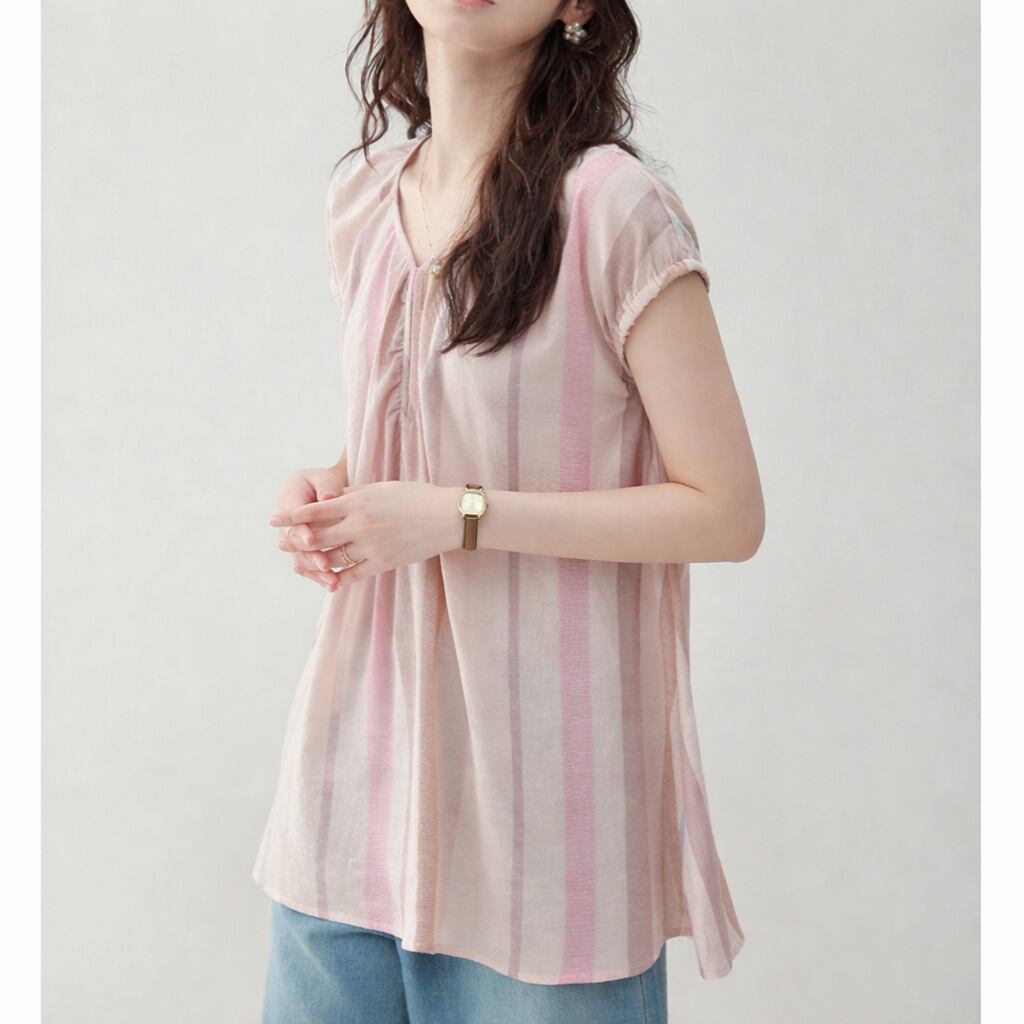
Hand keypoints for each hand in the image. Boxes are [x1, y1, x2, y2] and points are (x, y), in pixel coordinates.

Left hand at [271, 480, 462, 586]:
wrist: (447, 517)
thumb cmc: (416, 496)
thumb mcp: (382, 488)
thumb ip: (355, 496)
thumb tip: (331, 500)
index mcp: (358, 502)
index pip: (315, 510)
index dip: (292, 517)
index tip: (274, 521)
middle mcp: (360, 525)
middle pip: (318, 537)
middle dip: (297, 541)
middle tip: (281, 544)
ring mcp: (371, 546)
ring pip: (332, 558)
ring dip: (314, 562)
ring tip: (302, 563)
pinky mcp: (383, 563)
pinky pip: (352, 575)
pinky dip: (338, 578)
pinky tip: (328, 579)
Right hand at [275, 466, 346, 591]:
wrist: (317, 492)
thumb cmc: (322, 483)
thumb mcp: (322, 477)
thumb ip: (325, 486)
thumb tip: (329, 497)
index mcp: (290, 503)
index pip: (294, 519)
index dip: (302, 531)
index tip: (312, 540)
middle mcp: (288, 526)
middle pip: (296, 545)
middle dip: (310, 556)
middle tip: (325, 566)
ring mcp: (295, 542)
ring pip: (302, 560)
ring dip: (316, 572)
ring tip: (333, 582)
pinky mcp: (304, 553)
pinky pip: (309, 568)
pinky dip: (320, 577)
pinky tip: (335, 586)